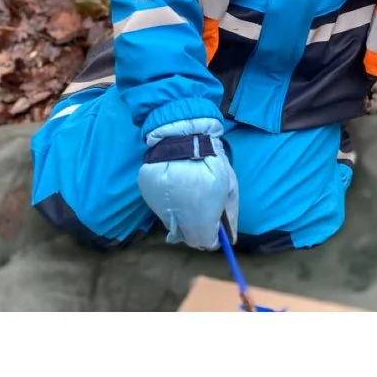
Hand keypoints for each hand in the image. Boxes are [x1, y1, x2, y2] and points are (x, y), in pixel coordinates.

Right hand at [138, 119, 238, 247]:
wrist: (181, 133)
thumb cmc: (211, 161)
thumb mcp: (230, 189)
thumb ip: (229, 217)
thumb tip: (229, 238)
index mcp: (198, 220)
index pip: (203, 242)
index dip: (211, 235)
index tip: (213, 224)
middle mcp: (174, 218)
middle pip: (184, 234)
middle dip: (194, 224)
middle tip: (200, 205)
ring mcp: (156, 203)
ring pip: (169, 218)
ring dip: (178, 211)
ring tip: (185, 188)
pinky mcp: (145, 189)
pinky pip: (157, 201)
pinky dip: (166, 197)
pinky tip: (172, 180)